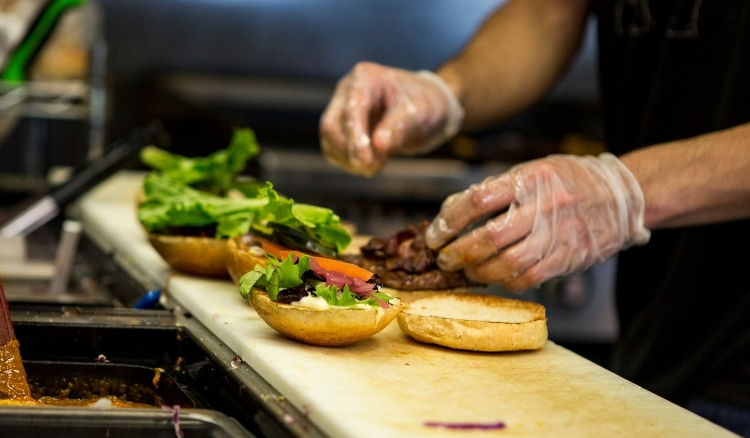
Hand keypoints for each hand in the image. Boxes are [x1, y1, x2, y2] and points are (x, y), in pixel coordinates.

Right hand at [319, 62, 464, 176]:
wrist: (424, 110)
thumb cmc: (423, 105)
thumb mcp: (420, 113)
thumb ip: (399, 127)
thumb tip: (378, 145)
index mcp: (365, 78)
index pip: (352, 109)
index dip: (355, 137)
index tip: (364, 160)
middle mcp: (347, 91)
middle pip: (331, 126)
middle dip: (351, 151)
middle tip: (375, 168)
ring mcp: (340, 110)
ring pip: (330, 141)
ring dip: (350, 160)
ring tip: (379, 164)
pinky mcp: (340, 130)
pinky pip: (334, 151)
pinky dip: (350, 163)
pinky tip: (373, 164)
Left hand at [424, 153, 650, 291]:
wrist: (623, 195)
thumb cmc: (568, 181)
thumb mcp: (531, 171)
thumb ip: (494, 190)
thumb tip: (452, 212)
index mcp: (529, 178)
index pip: (477, 201)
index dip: (449, 221)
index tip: (434, 234)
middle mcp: (544, 206)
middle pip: (489, 237)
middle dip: (458, 253)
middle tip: (444, 259)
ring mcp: (558, 234)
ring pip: (507, 264)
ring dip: (478, 272)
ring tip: (467, 270)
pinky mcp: (568, 258)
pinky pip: (528, 278)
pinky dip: (505, 281)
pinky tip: (496, 276)